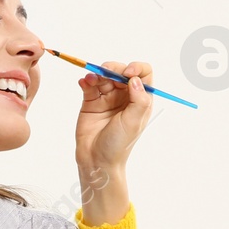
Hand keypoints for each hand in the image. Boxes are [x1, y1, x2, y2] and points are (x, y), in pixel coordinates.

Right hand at [74, 61, 151, 225]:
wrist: (97, 160)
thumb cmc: (119, 144)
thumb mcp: (134, 122)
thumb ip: (138, 100)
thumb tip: (135, 79)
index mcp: (139, 100)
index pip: (143, 74)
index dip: (136, 68)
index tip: (127, 73)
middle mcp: (124, 96)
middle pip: (121, 71)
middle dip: (113, 68)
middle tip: (105, 73)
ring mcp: (107, 98)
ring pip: (104, 76)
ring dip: (98, 73)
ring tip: (91, 80)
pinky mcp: (91, 101)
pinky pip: (89, 85)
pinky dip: (87, 80)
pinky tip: (84, 83)